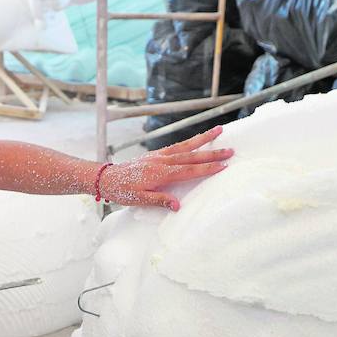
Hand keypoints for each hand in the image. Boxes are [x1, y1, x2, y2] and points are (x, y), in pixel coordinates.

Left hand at [99, 126, 233, 210]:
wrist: (106, 178)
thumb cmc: (122, 191)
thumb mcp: (139, 200)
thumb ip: (159, 200)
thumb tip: (178, 205)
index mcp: (160, 173)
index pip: (189, 171)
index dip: (207, 169)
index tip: (223, 166)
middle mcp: (162, 161)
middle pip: (192, 156)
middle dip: (212, 152)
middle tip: (231, 149)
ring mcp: (159, 155)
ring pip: (186, 146)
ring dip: (204, 139)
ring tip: (219, 130)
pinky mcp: (156, 154)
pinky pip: (176, 146)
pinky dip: (189, 142)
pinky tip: (197, 140)